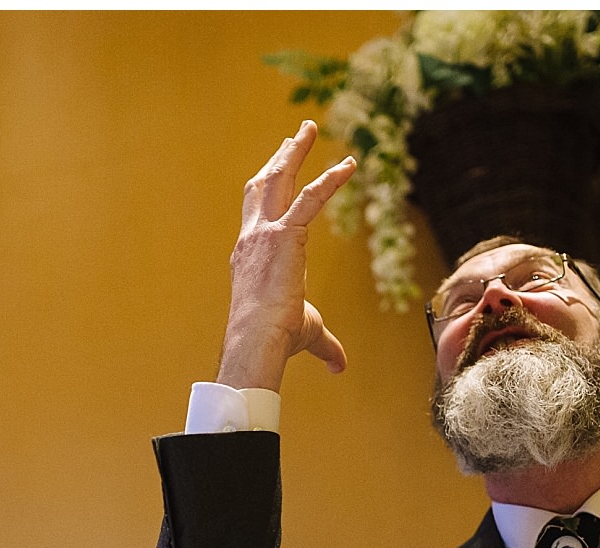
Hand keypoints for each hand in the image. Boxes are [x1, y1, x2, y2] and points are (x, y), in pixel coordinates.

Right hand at [216, 121, 357, 391]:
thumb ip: (326, 345)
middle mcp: (252, 238)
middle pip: (263, 186)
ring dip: (294, 151)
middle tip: (293, 136)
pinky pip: (312, 198)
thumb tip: (339, 366)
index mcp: (249, 256)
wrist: (258, 340)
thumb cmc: (276, 339)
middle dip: (279, 158)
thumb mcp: (306, 333)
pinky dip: (331, 179)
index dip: (268, 191)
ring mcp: (265, 233)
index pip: (258, 214)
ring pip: (279, 180)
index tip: (277, 173)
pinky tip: (349, 165)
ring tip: (307, 128)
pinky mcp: (285, 235)